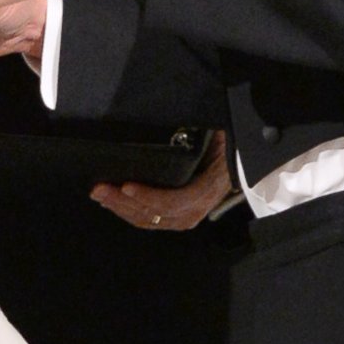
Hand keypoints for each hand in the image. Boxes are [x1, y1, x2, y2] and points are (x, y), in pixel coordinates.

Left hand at [93, 131, 232, 231]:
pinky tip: (115, 201)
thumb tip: (180, 124)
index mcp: (211, 185)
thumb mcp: (217, 132)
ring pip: (153, 219)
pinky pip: (154, 217)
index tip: (127, 186)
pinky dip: (132, 211)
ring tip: (101, 195)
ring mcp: (191, 210)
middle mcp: (201, 204)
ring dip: (123, 209)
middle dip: (125, 204)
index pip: (178, 200)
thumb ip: (201, 131)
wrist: (243, 148)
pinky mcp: (181, 210)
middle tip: (100, 189)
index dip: (151, 197)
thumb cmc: (229, 139)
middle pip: (159, 214)